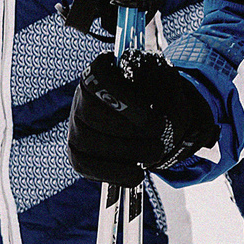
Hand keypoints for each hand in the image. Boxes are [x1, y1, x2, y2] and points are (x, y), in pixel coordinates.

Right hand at [67, 53, 215, 187]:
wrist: (154, 117)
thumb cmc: (157, 96)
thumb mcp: (167, 83)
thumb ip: (165, 89)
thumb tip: (162, 112)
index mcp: (102, 69)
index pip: (99, 78)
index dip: (125, 102)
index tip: (156, 121)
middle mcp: (82, 95)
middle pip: (91, 114)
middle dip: (130, 134)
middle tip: (159, 142)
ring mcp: (76, 124)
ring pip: (87, 141)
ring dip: (126, 153)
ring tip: (155, 153)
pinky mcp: (77, 151)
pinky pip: (84, 165)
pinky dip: (113, 173)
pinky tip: (136, 174)